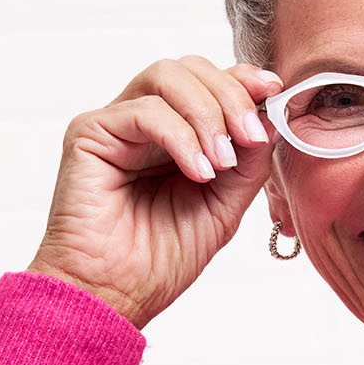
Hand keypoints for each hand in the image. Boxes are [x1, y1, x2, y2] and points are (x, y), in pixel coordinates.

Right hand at [27, 56, 282, 329]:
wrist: (115, 296)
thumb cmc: (160, 259)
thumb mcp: (225, 205)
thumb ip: (248, 160)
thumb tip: (269, 115)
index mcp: (175, 133)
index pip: (210, 82)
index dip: (243, 79)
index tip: (274, 91)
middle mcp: (144, 121)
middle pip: (190, 68)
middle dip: (230, 95)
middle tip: (249, 139)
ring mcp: (115, 124)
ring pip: (167, 76)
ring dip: (207, 113)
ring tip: (222, 162)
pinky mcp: (89, 133)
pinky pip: (145, 110)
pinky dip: (180, 136)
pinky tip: (197, 171)